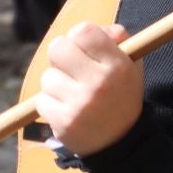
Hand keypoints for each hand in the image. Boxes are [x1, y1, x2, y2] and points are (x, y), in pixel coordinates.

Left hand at [35, 22, 140, 156]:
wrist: (121, 142)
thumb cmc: (121, 95)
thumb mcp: (130, 64)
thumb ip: (114, 38)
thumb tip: (85, 30)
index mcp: (117, 65)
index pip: (83, 31)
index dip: (79, 38)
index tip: (84, 49)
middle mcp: (99, 83)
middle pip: (57, 47)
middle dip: (61, 56)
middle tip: (72, 69)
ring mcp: (79, 103)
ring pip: (48, 77)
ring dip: (56, 84)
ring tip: (73, 95)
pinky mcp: (63, 122)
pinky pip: (41, 100)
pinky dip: (51, 104)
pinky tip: (67, 110)